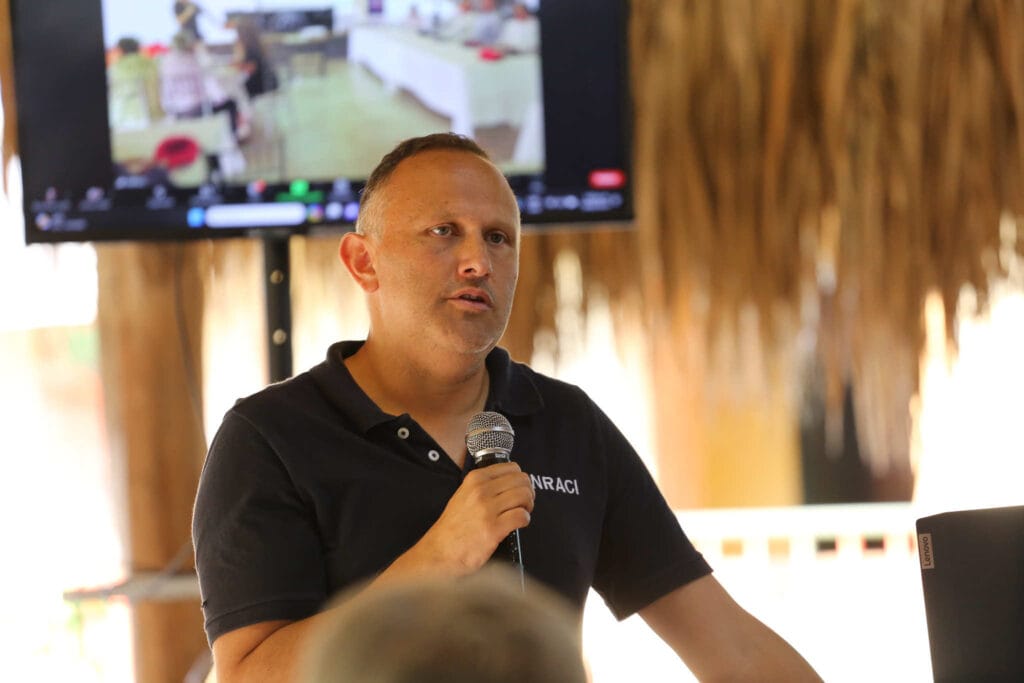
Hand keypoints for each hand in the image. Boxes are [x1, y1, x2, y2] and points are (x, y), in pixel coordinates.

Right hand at [382, 462, 534, 578]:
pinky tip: (517, 523)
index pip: (512, 468)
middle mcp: (481, 491)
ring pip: (524, 496)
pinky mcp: (493, 529)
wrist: (440, 551)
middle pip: (522, 480)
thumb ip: (484, 485)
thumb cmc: (453, 527)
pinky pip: (521, 516)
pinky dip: (525, 519)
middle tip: (524, 502)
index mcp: (475, 479)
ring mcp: (487, 509)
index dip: (520, 479)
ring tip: (522, 512)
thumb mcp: (463, 494)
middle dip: (528, 491)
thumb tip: (509, 482)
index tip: (520, 488)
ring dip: (528, 505)